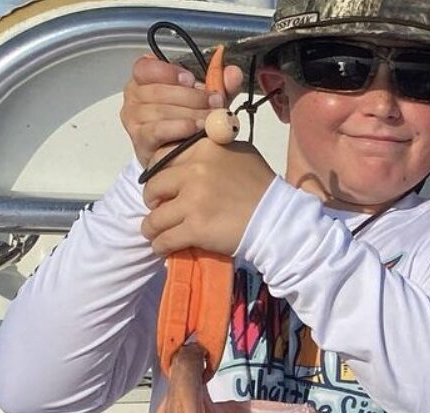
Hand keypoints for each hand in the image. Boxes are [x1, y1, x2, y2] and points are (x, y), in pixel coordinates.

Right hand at [120, 54, 244, 166]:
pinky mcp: (140, 139)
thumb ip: (219, 85)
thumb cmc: (186, 119)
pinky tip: (195, 129)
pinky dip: (179, 128)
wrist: (176, 154)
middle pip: (158, 91)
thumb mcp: (205, 99)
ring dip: (190, 114)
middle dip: (192, 97)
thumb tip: (233, 72)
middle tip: (215, 102)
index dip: (169, 72)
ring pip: (160, 111)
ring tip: (210, 119)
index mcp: (144, 78)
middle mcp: (134, 95)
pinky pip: (157, 130)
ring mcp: (134, 118)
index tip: (192, 79)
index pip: (145, 67)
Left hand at [140, 140, 276, 255]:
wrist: (278, 221)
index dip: (157, 173)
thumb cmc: (261, 188)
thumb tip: (191, 151)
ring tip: (156, 233)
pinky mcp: (196, 228)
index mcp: (203, 148)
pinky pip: (165, 239)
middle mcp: (194, 170)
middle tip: (159, 210)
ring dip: (152, 227)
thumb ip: (211, 148)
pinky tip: (164, 247)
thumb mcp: (239, 153)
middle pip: (153, 186)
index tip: (163, 186)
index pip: (161, 156)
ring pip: (155, 216)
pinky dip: (161, 246)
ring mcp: (193, 201)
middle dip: (152, 200)